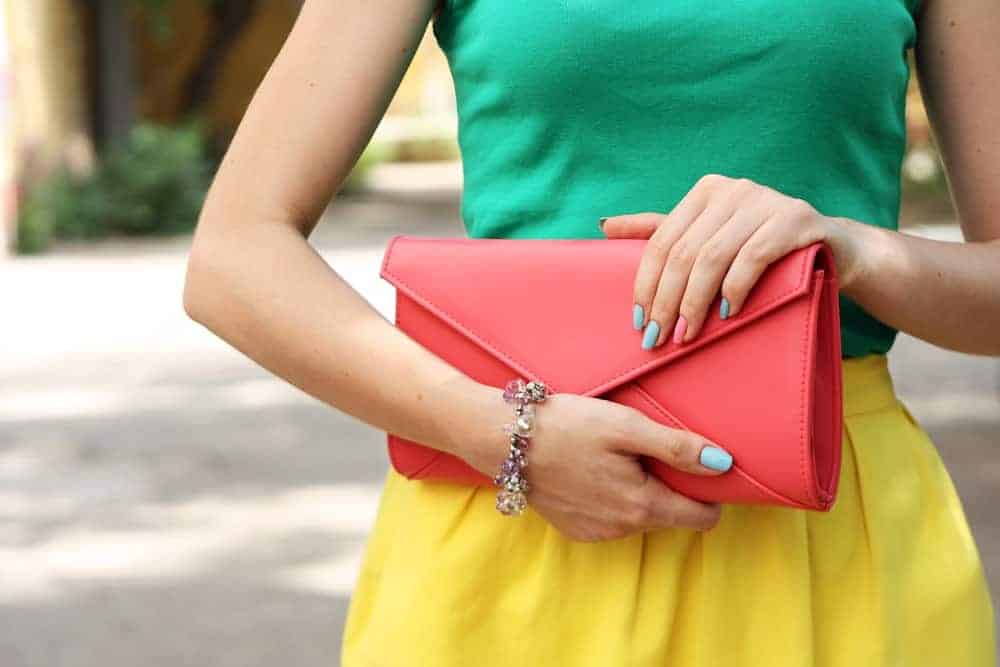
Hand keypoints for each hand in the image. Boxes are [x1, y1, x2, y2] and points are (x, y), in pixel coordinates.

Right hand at [458, 385, 733, 541]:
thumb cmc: (566, 425)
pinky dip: (611, 498)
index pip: (702, 518)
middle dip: (668, 486)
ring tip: (613, 456)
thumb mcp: (626, 426)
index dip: (708, 492)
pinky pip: (611, 519)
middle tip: (644, 448)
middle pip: (670, 515)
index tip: (694, 464)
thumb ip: (677, 447)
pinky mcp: (575, 529)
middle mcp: (622, 528)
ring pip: (640, 516)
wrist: (504, 439)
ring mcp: (596, 533)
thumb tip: (724, 464)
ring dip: (638, 491)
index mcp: (641, 505)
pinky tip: (590, 470)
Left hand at [600, 173, 866, 347]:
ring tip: (688, 336)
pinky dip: (736, 289)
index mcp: (705, 191)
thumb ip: (660, 231)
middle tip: (659, 339)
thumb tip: (605, 226)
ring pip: (713, 257)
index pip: (661, 242)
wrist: (833, 250)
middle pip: (684, 253)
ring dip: (696, 303)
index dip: (646, 285)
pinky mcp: (796, 219)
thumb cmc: (762, 250)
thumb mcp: (707, 239)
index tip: (640, 324)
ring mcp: (765, 200)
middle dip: (667, 302)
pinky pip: (753, 256)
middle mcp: (732, 189)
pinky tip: (727, 315)